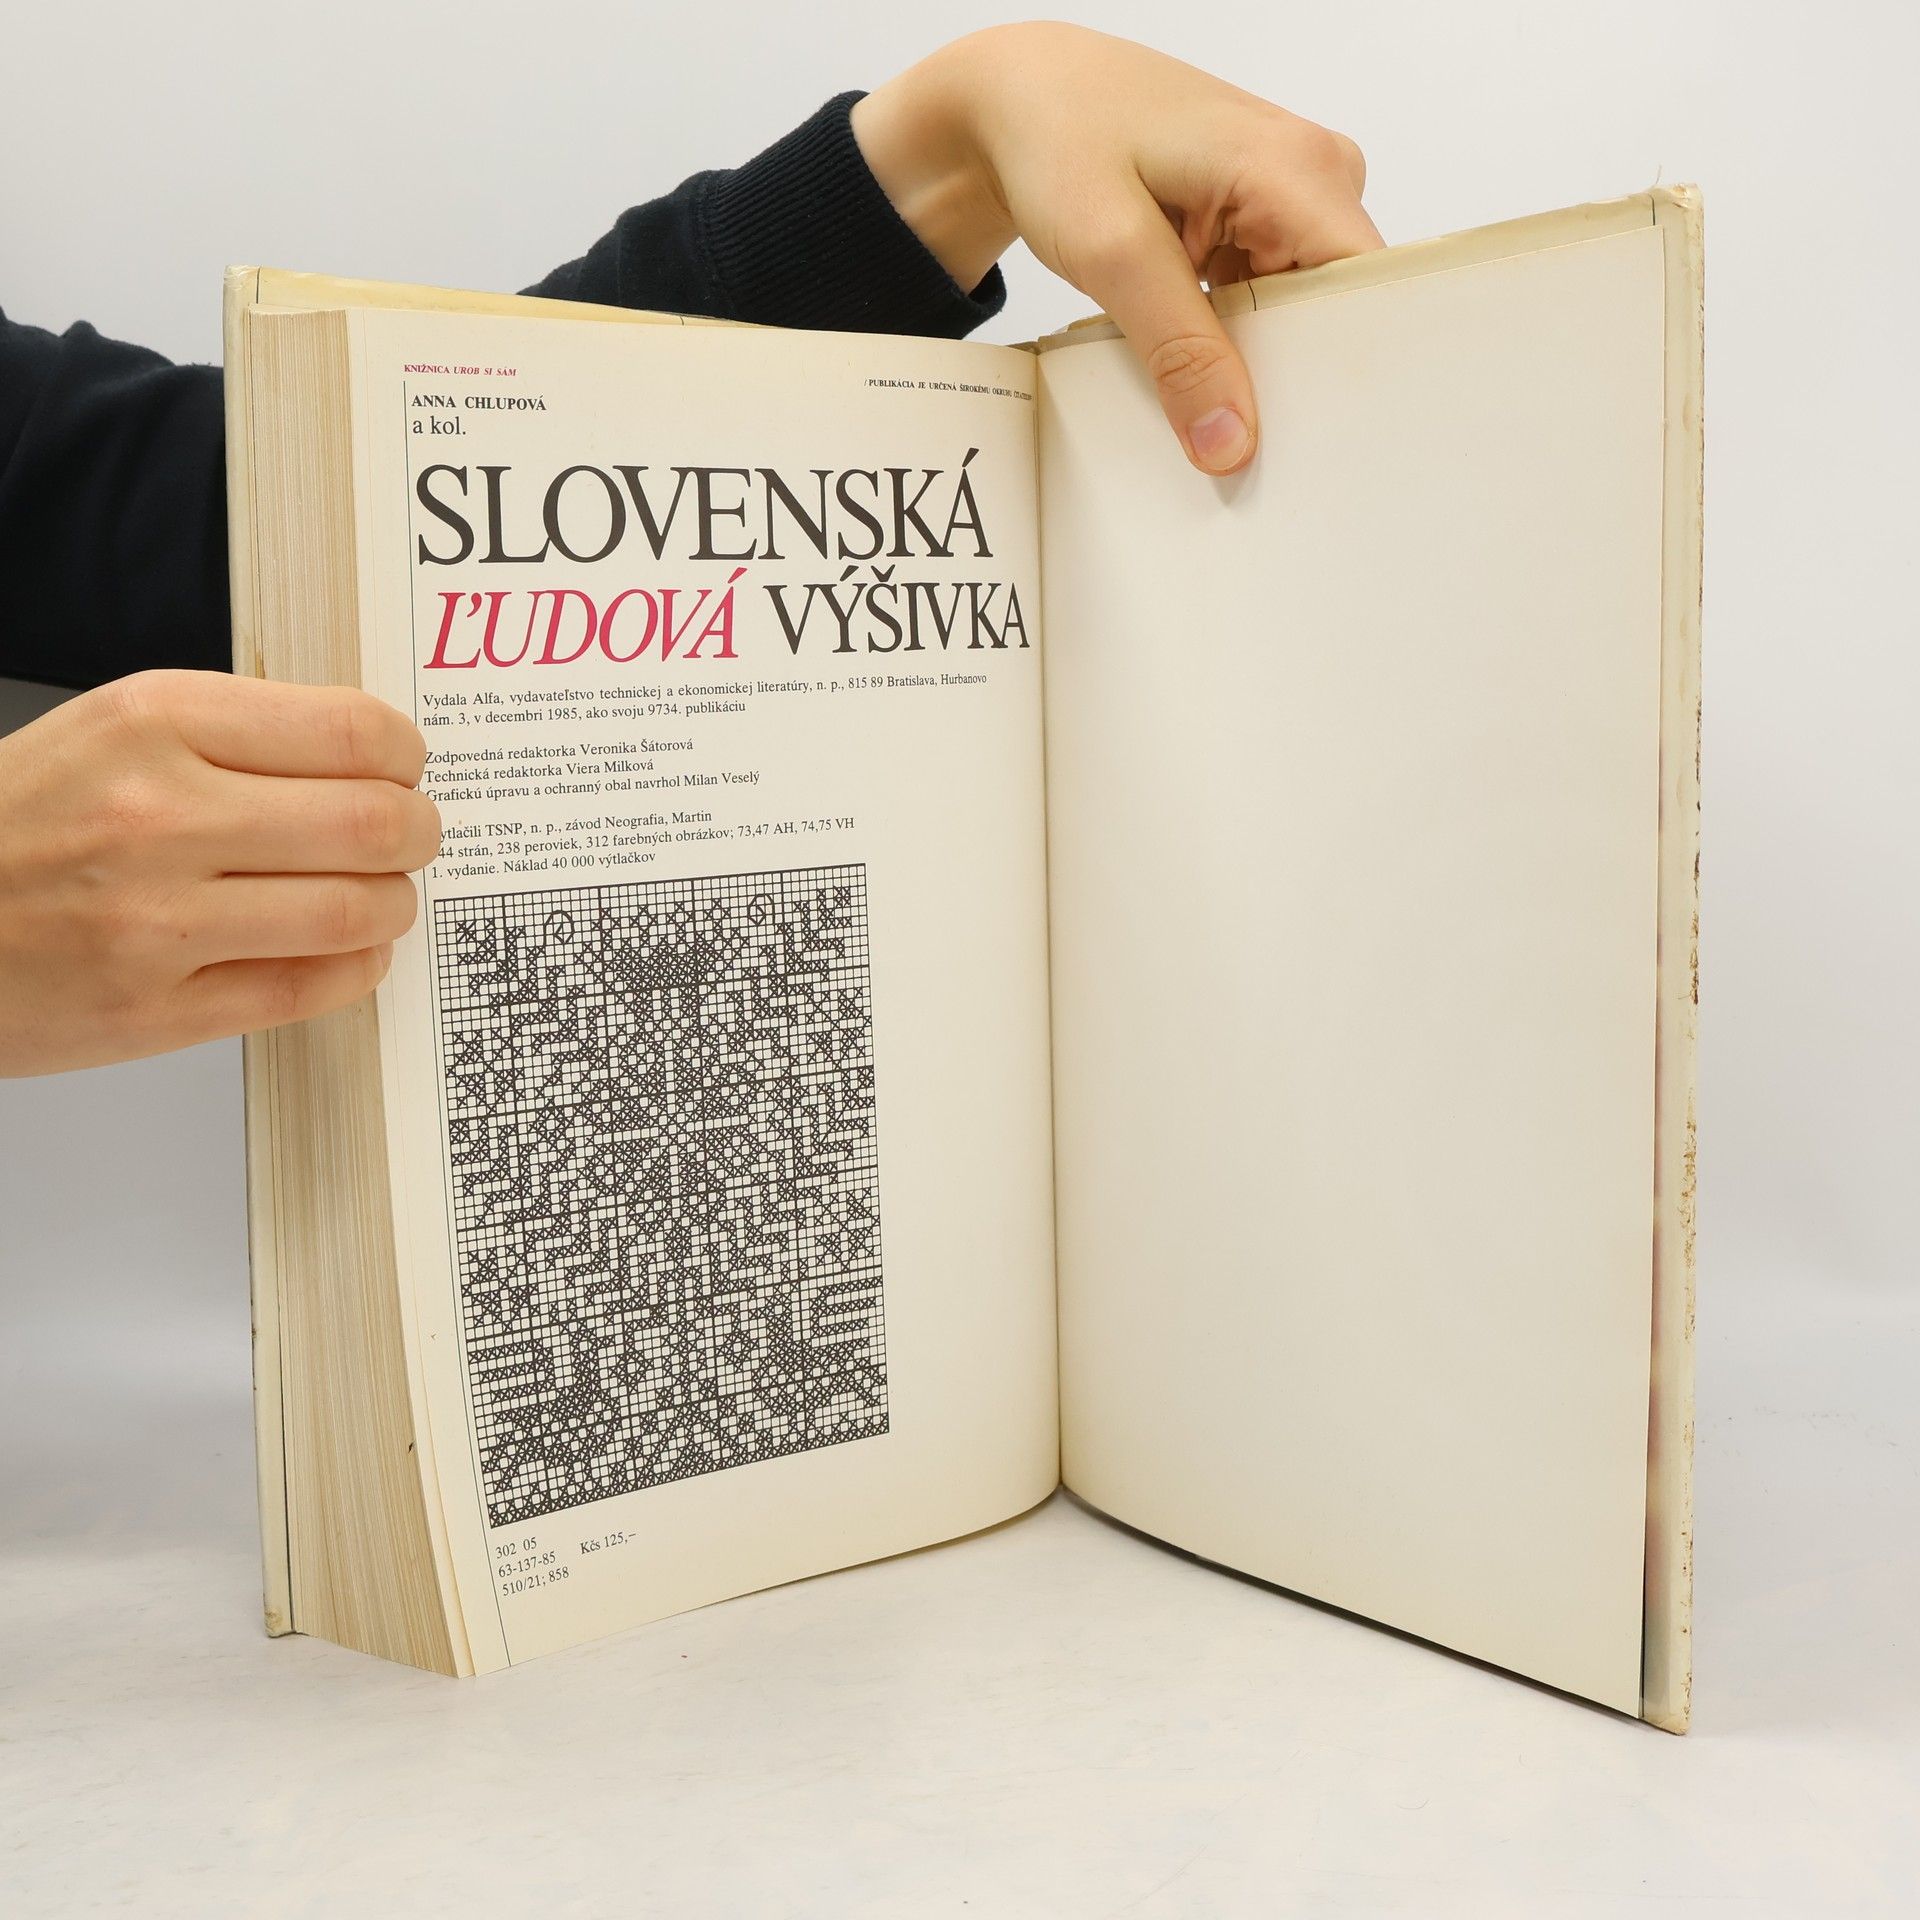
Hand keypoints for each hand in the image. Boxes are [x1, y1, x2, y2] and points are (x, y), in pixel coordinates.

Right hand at [0, 671, 439, 1076]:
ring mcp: (159, 921)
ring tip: (379, 895)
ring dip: (394, 905)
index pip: (352, 731)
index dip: (404, 756)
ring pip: (356, 911)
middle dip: (418, 833)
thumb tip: (372, 760)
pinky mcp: (157, 1010)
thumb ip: (239, 737)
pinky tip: (347, 949)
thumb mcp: (114, 733)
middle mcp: (160, 815)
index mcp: (154, 723)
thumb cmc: (18, 823)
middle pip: (373, 823)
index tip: (404, 769)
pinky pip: (310, 988)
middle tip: (412, 836)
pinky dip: (355, 967)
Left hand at [853, 24, 1381, 475]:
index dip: (1346, 372)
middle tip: (1239, 444)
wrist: (1022, 101)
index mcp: (1298, 169)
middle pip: (1339, 310)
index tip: (1311, 445)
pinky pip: (1272, 303)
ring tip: (1212, 406)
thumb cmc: (1061, 139)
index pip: (1366, 292)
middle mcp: (1315, 176)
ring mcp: (1291, 200)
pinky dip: (1235, 341)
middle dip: (1294, 380)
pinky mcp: (1261, 223)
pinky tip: (1199, 367)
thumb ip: (1178, 351)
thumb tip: (1231, 443)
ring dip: (1259, 366)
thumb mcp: (1113, 252)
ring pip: (1302, 316)